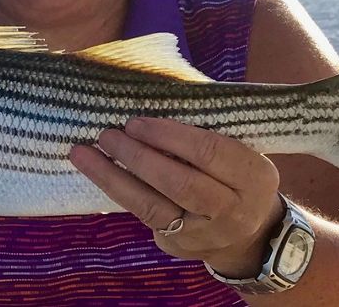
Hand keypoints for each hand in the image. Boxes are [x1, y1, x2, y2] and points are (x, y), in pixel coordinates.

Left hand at [70, 117, 284, 276]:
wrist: (250, 234)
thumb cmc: (234, 173)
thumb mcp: (239, 148)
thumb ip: (207, 127)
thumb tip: (155, 92)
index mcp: (254, 175)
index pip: (210, 152)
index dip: (170, 135)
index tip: (137, 122)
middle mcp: (234, 210)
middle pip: (181, 184)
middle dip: (139, 157)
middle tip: (108, 135)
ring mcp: (205, 234)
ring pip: (154, 207)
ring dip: (114, 178)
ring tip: (84, 154)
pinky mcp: (179, 247)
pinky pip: (144, 218)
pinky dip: (117, 193)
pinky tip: (95, 173)